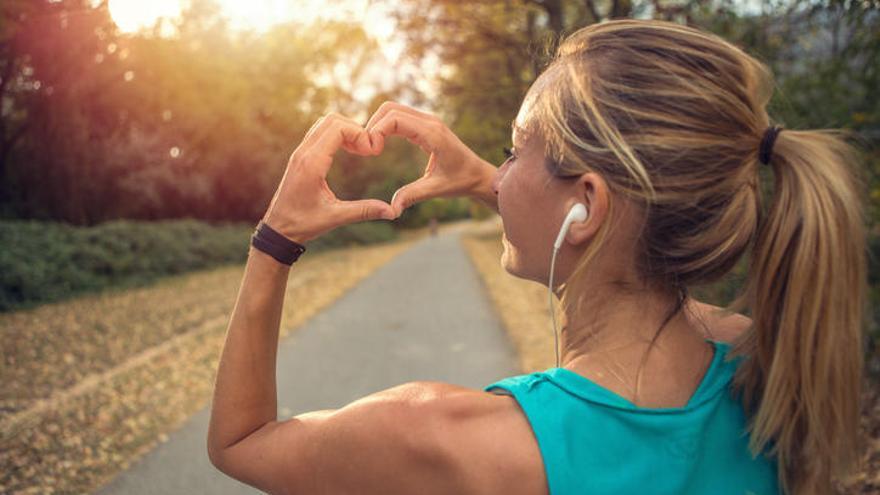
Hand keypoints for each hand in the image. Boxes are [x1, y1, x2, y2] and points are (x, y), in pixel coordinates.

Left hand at [261, 113, 396, 243]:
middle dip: (355, 129)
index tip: (372, 152)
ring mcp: (300, 153)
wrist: (278, 229)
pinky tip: (349, 152)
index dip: (360, 134)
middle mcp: (303, 153)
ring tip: (360, 150)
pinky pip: (319, 133)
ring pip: (325, 123)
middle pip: (332, 120)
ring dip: (346, 130)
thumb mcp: (335, 218)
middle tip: (368, 150)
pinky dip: (337, 135)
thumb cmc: (303, 224)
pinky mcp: (300, 157)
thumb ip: (364, 211)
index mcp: (312, 163)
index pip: (338, 128)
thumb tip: (392, 212)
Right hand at [365, 101, 496, 216]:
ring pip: (393, 110)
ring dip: (378, 124)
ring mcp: (427, 121)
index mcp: (432, 134)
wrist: (477, 175)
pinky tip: (380, 144)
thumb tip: (391, 210)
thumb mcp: (436, 189)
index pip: (395, 118)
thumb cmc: (460, 181)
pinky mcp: (425, 126)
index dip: (377, 131)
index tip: (371, 152)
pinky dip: (386, 126)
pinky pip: (400, 118)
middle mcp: (429, 122)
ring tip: (371, 147)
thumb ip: (412, 196)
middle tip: (366, 149)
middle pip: (390, 108)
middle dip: (373, 124)